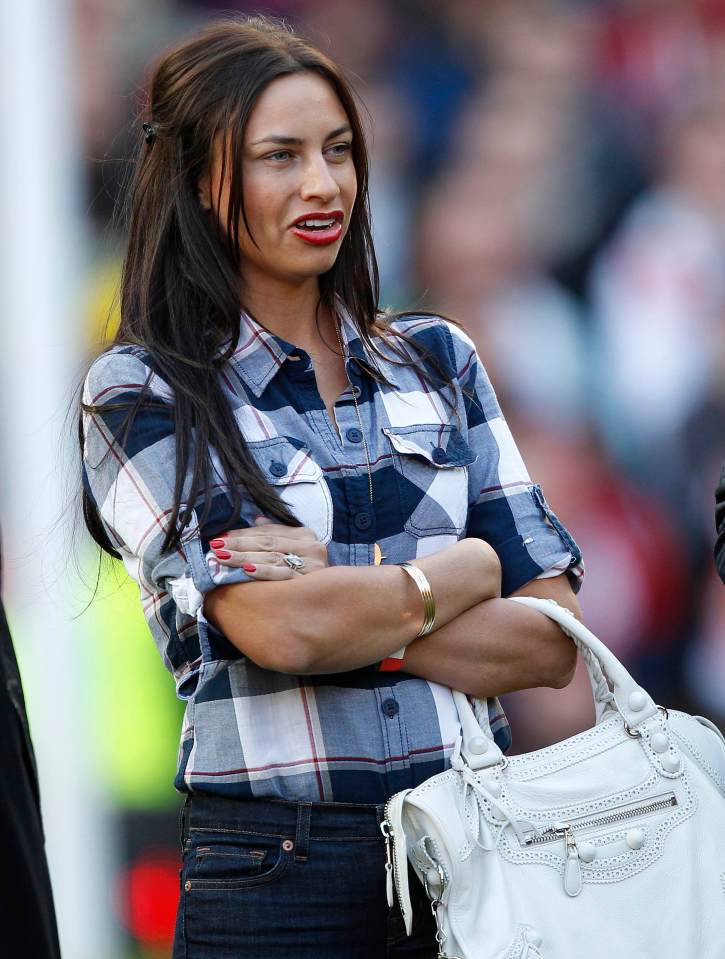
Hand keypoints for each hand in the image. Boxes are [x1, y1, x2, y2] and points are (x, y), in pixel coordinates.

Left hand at [209, 517, 328, 579]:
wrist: (337, 603)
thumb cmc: (306, 575)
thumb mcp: (294, 551)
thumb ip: (275, 535)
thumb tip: (256, 519)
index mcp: (305, 535)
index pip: (268, 531)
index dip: (242, 534)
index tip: (220, 538)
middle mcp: (312, 547)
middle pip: (267, 543)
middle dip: (238, 544)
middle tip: (215, 547)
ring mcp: (313, 565)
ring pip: (272, 557)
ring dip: (244, 557)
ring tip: (223, 558)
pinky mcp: (310, 583)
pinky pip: (282, 576)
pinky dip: (263, 572)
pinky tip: (245, 570)